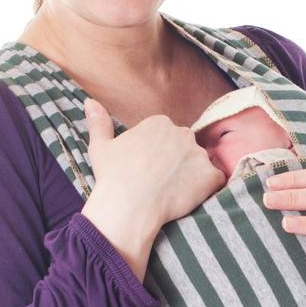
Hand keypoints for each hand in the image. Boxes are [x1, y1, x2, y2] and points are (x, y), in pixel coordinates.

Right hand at [80, 98, 221, 280]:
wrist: (128, 205)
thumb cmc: (112, 177)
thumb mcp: (100, 147)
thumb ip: (99, 122)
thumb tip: (90, 101)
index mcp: (159, 123)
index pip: (167, 135)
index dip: (159, 155)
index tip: (148, 170)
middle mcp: (182, 133)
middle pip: (185, 147)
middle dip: (178, 162)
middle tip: (162, 183)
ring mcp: (198, 154)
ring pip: (200, 164)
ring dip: (193, 176)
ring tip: (174, 193)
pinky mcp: (210, 176)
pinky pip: (215, 181)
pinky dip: (207, 190)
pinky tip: (189, 198)